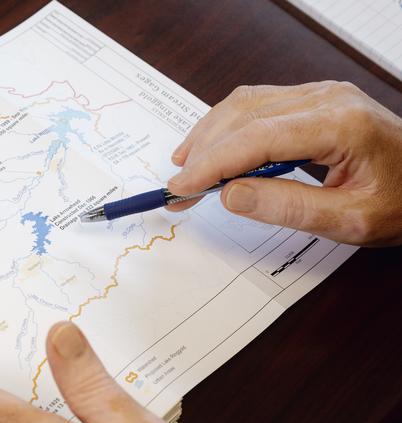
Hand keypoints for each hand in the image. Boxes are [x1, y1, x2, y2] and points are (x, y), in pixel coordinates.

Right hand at [167, 81, 401, 245]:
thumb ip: (288, 208)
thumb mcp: (350, 221)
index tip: (181, 188)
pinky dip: (227, 127)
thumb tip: (230, 195)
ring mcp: (320, 94)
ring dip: (209, 135)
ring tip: (186, 169)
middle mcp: (327, 98)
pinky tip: (212, 148)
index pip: (257, 137)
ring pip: (244, 104)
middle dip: (203, 152)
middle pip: (243, 115)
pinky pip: (257, 104)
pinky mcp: (313, 100)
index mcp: (340, 125)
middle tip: (178, 189)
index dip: (212, 163)